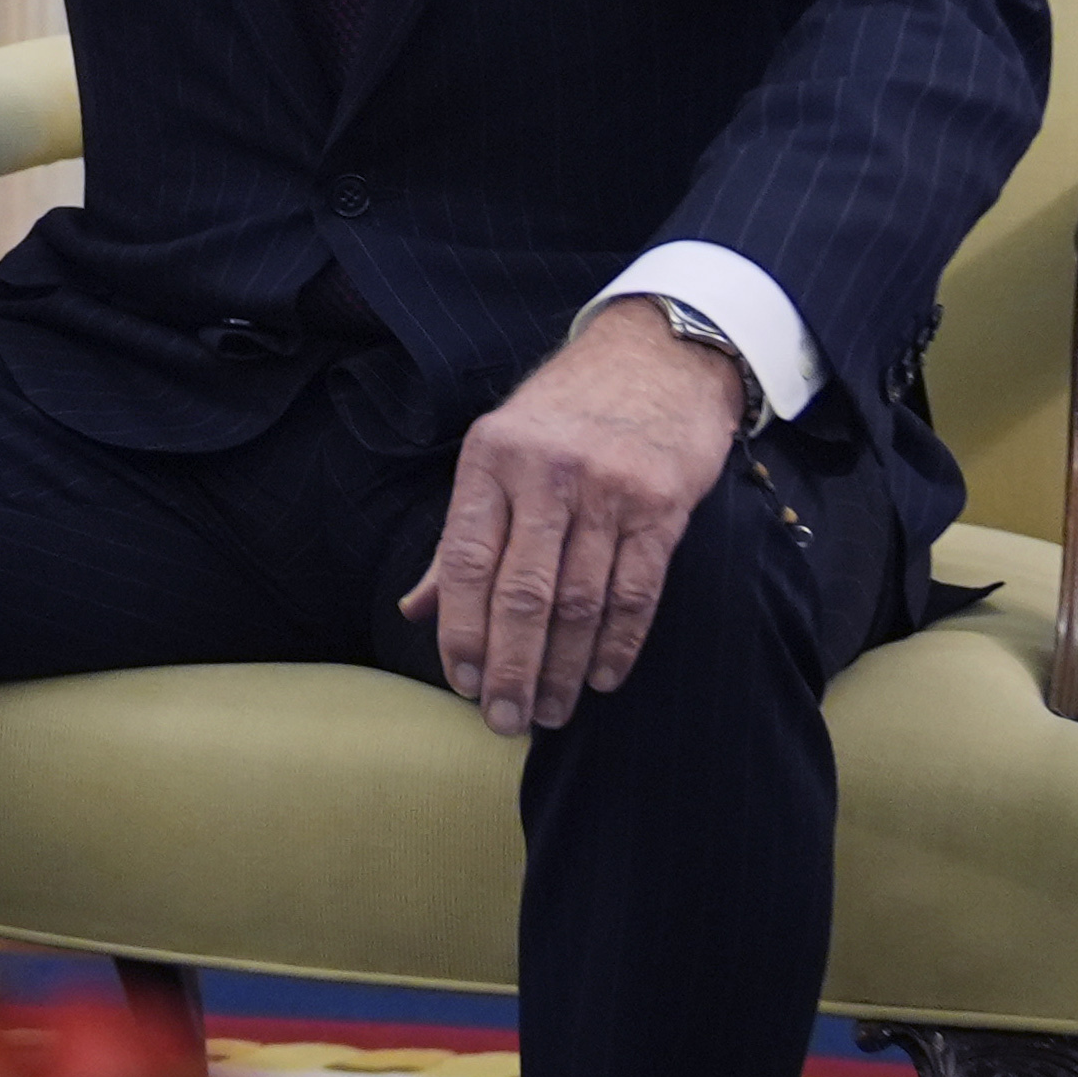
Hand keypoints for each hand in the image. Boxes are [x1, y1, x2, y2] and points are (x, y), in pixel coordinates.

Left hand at [398, 298, 744, 736]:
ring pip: (580, 600)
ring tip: (550, 712)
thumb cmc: (563, 414)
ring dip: (562, 667)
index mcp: (490, 459)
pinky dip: (618, 643)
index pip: (466, 561)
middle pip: (523, 592)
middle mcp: (546, 474)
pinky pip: (637, 590)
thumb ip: (459, 536)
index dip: (462, 630)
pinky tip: (601, 678)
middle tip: (505, 720)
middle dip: (511, 666)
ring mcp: (607, 490)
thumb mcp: (496, 454)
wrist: (656, 356)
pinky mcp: (662, 505)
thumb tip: (416, 609)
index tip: (463, 683)